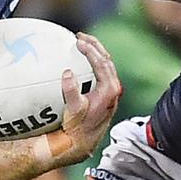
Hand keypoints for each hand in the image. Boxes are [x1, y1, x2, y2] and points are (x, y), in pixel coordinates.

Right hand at [53, 33, 121, 165]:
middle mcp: (113, 89)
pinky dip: (91, 64)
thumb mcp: (73, 110)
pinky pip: (100, 73)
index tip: (77, 41)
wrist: (83, 143)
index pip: (102, 62)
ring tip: (80, 43)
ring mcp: (110, 92)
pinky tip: (78, 62)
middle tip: (79, 36)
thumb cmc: (77, 127)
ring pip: (105, 65)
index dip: (90, 49)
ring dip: (94, 52)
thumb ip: (71, 92)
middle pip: (106, 59)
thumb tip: (67, 73)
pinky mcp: (104, 95)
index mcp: (109, 90)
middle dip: (94, 45)